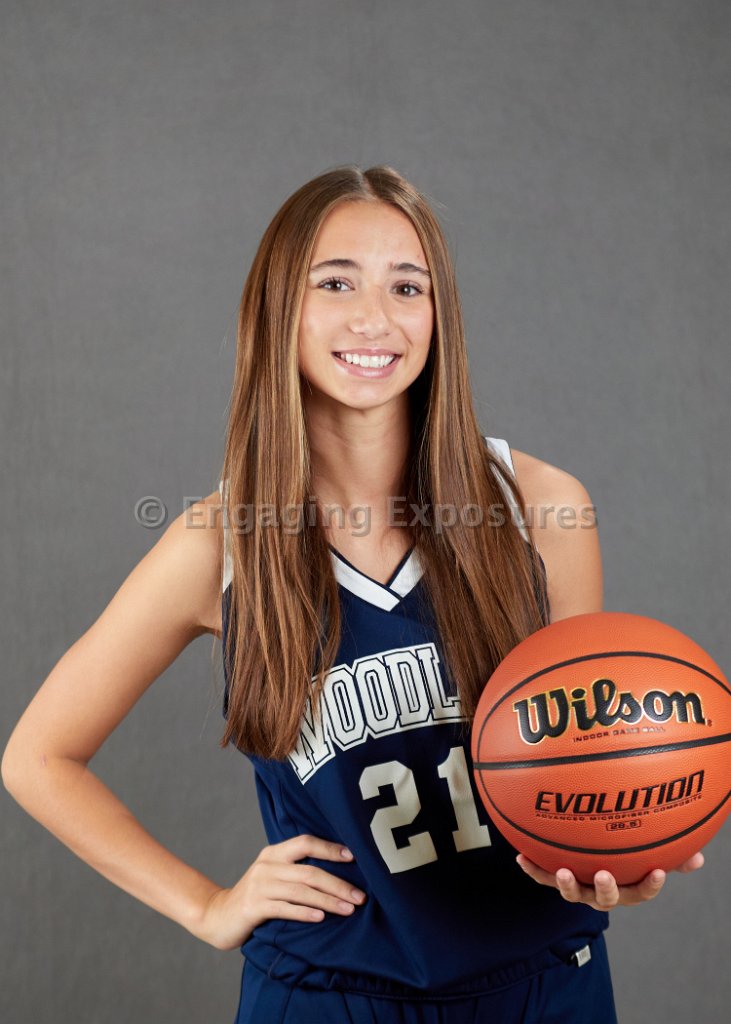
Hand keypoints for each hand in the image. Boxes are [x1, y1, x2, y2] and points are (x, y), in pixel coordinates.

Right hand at [193, 834, 366, 949]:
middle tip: (360, 896)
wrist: (218, 915)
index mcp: (274, 852)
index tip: (353, 857)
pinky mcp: (254, 907)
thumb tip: (337, 871)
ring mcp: (260, 885)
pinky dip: (305, 913)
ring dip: (329, 901)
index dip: (330, 848)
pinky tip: (321, 918)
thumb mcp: (273, 875)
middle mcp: (267, 865)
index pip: (306, 842)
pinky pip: (285, 908)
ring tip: (349, 909)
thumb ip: (295, 869)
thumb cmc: (256, 896)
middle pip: (310, 871)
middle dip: (338, 884)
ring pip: (302, 891)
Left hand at [516, 851, 704, 909]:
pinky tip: (519, 856)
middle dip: (606, 888)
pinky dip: (532, 869)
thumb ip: (671, 856)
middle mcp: (601, 891)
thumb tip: (697, 857)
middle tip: (605, 874)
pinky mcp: (556, 878)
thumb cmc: (625, 855)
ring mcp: (579, 888)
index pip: (642, 891)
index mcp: (626, 887)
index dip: (650, 884)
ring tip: (564, 872)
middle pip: (606, 898)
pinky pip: (544, 877)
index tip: (658, 872)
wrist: (588, 859)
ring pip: (573, 893)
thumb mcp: (649, 853)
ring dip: (567, 884)